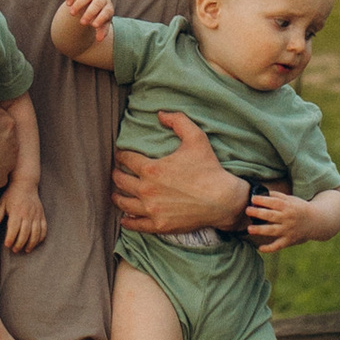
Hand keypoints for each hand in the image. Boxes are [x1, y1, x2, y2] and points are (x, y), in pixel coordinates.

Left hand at [0, 179, 46, 253]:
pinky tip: (35, 242)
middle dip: (20, 244)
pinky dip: (41, 237)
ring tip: (26, 250)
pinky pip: (44, 228)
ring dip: (31, 243)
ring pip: (36, 233)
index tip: (7, 245)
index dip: (10, 239)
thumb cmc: (11, 194)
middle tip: (14, 250)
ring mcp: (36, 215)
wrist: (25, 183)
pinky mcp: (42, 215)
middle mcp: (27, 214)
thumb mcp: (1, 204)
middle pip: (25, 233)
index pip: (14, 229)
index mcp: (16, 212)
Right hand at [53, 0, 113, 57]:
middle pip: (97, 3)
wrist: (93, 4)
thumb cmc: (98, 17)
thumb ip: (101, 31)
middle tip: (82, 23)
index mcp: (108, 8)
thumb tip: (99, 40)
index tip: (93, 26)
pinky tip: (68, 4)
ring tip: (72, 14)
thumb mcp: (101, 24)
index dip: (101, 18)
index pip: (106, 12)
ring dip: (79, 3)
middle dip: (90, 13)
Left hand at [112, 111, 251, 237]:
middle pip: (121, 181)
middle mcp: (147, 190)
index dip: (121, 155)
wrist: (223, 199)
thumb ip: (177, 121)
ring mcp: (152, 210)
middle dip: (117, 174)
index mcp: (151, 169)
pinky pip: (136, 225)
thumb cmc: (209, 168)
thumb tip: (160, 114)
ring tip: (116, 193)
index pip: (126, 160)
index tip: (121, 155)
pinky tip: (124, 218)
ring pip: (124, 203)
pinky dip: (128, 221)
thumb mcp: (196, 138)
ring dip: (118, 196)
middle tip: (117, 172)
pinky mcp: (159, 225)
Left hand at [245, 186, 319, 257]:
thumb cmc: (300, 208)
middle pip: (270, 216)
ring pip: (272, 231)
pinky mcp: (289, 241)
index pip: (273, 203)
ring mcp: (288, 230)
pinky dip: (269, 248)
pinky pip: (278, 246)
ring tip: (249, 229)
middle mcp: (287, 219)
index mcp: (288, 207)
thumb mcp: (291, 199)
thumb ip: (277, 196)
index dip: (262, 200)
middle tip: (247, 210)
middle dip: (258, 213)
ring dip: (260, 230)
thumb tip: (261, 193)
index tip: (252, 199)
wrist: (317, 221)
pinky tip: (260, 248)